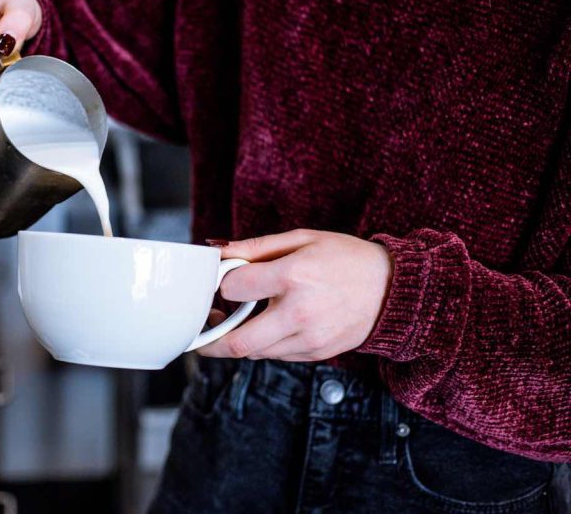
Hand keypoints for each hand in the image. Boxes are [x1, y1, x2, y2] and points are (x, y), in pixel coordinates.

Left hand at [198, 229, 392, 361]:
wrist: (394, 290)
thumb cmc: (347, 258)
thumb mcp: (303, 238)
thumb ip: (257, 247)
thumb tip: (220, 253)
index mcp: (294, 276)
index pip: (235, 289)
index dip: (223, 284)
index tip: (223, 281)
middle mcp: (299, 312)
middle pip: (237, 341)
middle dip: (209, 341)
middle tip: (200, 333)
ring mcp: (309, 338)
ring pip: (254, 352)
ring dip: (237, 341)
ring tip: (234, 322)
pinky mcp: (317, 354)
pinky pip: (276, 356)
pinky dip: (263, 345)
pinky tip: (266, 327)